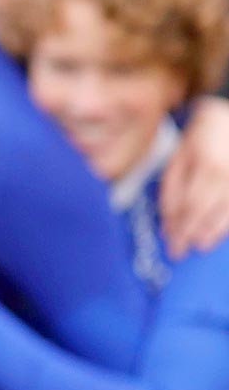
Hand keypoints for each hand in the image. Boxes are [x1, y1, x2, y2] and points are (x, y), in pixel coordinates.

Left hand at [161, 96, 228, 255]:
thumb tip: (167, 220)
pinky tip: (217, 232)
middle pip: (207, 214)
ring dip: (211, 234)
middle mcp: (227, 177)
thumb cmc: (200, 138)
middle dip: (190, 235)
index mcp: (205, 167)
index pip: (189, 206)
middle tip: (179, 251)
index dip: (178, 227)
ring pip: (226, 215)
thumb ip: (171, 188)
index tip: (169, 242)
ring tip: (198, 246)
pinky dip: (226, 224)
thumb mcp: (178, 157)